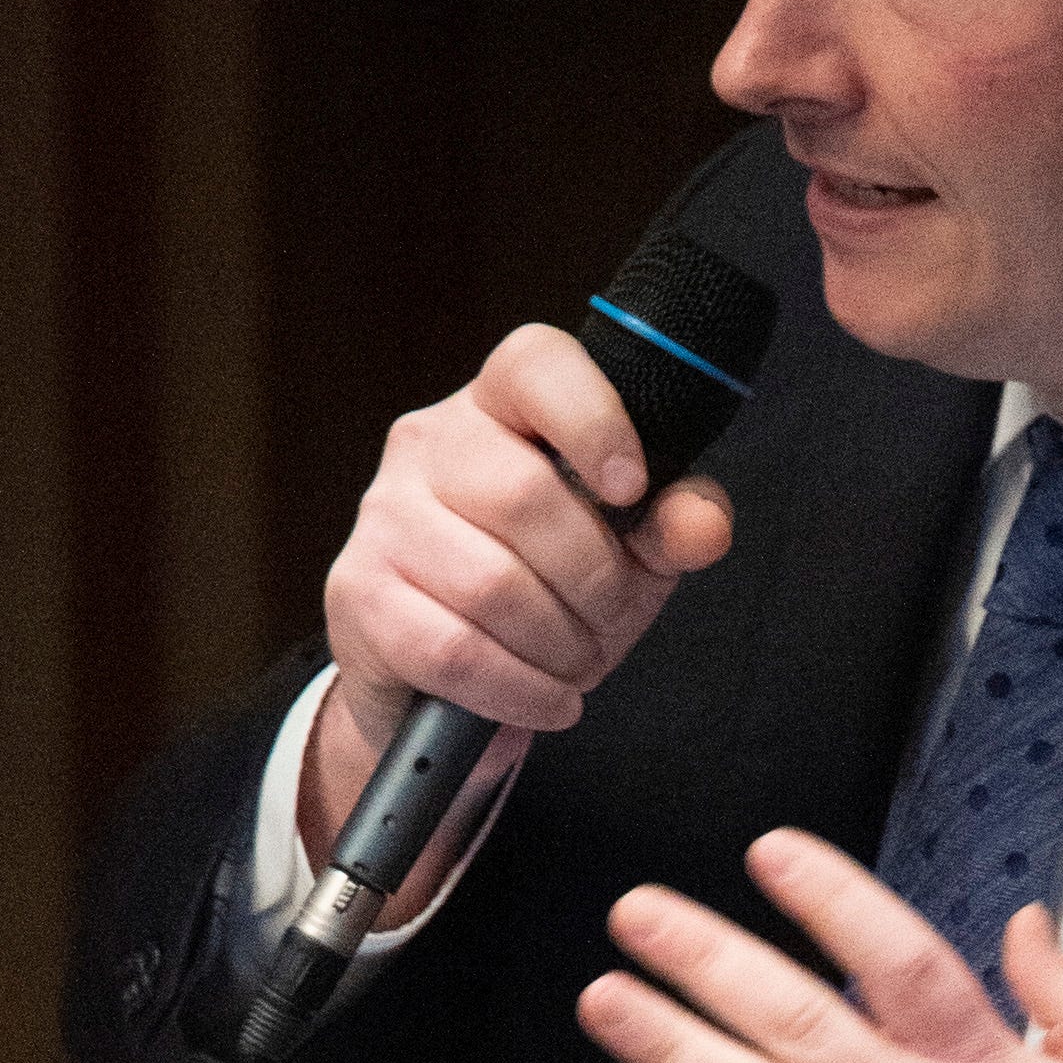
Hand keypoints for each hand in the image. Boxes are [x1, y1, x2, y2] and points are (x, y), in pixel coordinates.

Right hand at [303, 325, 736, 918]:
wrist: (447, 679)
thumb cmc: (544, 592)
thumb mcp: (625, 556)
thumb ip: (671, 529)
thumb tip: (703, 524)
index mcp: (499, 408)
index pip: (535, 364)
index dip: (593, 419)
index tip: (630, 489)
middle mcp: (429, 444)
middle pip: (524, 496)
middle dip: (592, 581)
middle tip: (606, 619)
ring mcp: (383, 516)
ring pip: (491, 584)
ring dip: (559, 645)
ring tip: (573, 661)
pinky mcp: (359, 594)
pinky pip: (456, 650)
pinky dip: (521, 690)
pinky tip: (547, 698)